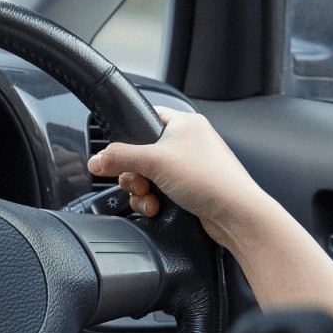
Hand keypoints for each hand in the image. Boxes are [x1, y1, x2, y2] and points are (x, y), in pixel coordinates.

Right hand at [87, 107, 275, 250]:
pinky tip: (157, 207)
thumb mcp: (154, 162)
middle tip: (140, 182)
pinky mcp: (188, 188)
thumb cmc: (209, 179)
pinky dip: (152, 200)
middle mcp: (187, 142)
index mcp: (184, 123)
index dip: (128, 135)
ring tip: (150, 198)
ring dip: (141, 191)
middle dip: (133, 173)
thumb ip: (118, 157)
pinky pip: (157, 191)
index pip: (145, 118)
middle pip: (140, 152)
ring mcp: (188, 167)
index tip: (117, 152)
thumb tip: (95, 160)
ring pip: (146, 175)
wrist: (236, 214)